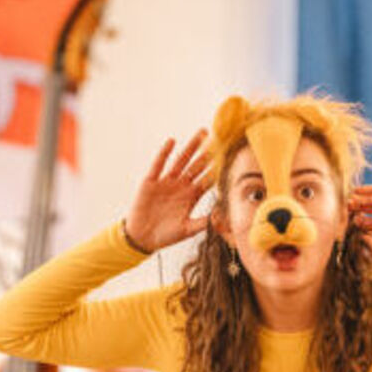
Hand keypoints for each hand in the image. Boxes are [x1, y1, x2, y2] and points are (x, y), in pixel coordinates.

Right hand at [125, 129, 212, 252]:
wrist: (142, 237)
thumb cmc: (166, 235)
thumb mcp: (187, 230)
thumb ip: (203, 223)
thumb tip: (220, 217)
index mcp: (191, 196)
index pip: (207, 179)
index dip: (218, 168)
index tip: (229, 157)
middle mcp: (181, 186)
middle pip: (197, 165)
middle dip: (208, 152)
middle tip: (219, 138)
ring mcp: (166, 182)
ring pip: (182, 160)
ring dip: (192, 147)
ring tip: (202, 134)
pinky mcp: (151, 181)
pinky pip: (159, 164)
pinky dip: (164, 153)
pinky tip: (172, 141)